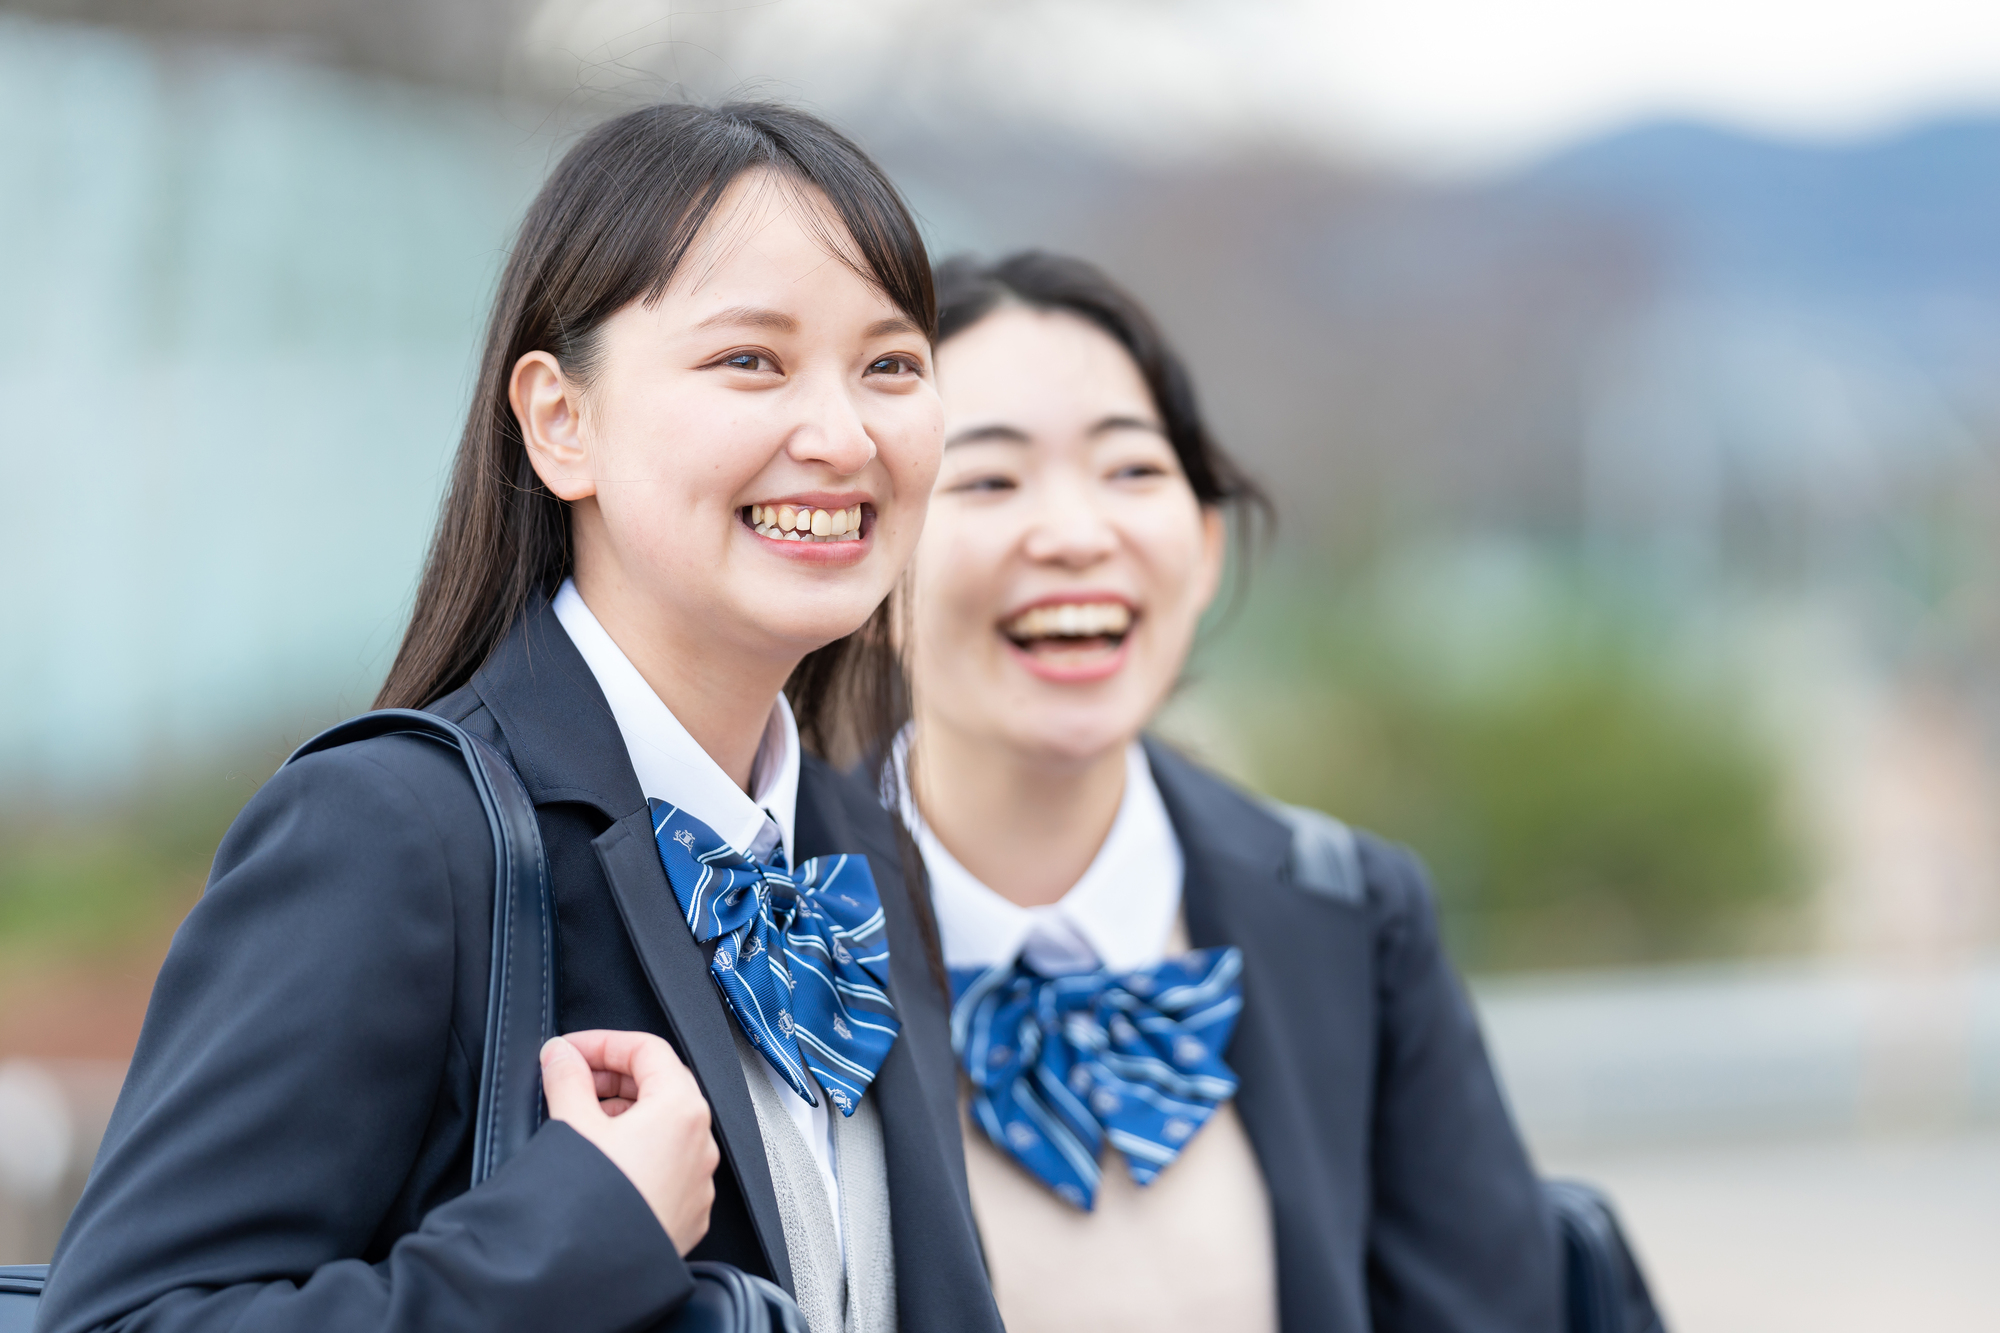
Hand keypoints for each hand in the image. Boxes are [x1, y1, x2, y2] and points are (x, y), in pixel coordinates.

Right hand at [541, 1030, 719, 1253]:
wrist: (596, 1273)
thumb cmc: (592, 1203)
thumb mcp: (572, 1125)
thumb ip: (567, 1078)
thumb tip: (561, 1055)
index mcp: (681, 1109)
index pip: (647, 1048)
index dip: (603, 1042)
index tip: (570, 1050)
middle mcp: (701, 1141)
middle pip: (661, 1084)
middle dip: (613, 1077)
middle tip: (572, 1082)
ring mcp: (698, 1180)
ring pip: (665, 1126)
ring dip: (625, 1114)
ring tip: (582, 1122)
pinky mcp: (688, 1210)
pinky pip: (667, 1163)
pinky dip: (638, 1150)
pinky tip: (603, 1160)